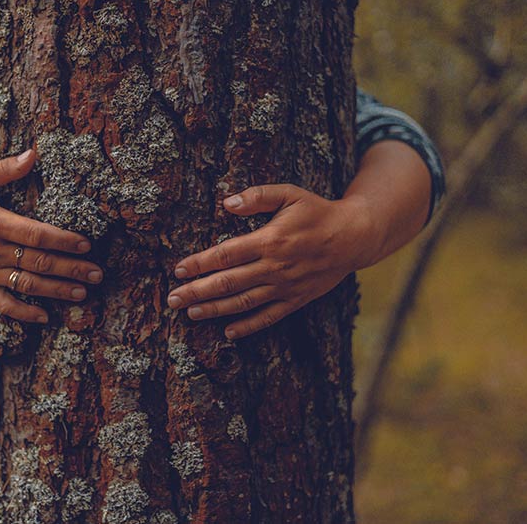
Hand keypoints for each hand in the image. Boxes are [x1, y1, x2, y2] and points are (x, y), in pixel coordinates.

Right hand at [0, 149, 103, 323]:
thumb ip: (5, 169)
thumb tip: (34, 153)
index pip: (35, 234)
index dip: (62, 240)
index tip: (86, 245)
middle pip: (37, 262)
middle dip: (71, 269)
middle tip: (98, 274)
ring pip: (26, 284)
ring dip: (56, 290)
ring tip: (82, 293)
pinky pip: (2, 304)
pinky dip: (24, 312)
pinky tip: (45, 317)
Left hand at [167, 184, 374, 339]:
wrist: (354, 237)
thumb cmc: (316, 211)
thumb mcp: (290, 193)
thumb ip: (258, 196)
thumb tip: (226, 202)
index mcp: (270, 240)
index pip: (226, 254)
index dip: (200, 263)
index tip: (179, 270)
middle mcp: (275, 267)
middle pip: (228, 283)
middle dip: (197, 292)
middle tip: (172, 299)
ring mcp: (285, 287)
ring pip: (243, 303)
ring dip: (215, 310)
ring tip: (190, 314)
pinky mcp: (296, 300)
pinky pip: (269, 317)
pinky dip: (248, 326)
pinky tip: (228, 333)